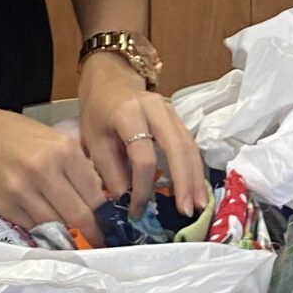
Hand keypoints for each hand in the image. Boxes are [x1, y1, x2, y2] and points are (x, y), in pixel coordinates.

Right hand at [0, 106, 111, 240]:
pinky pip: (34, 228)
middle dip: (93, 232)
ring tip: (78, 239)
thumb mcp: (55, 140)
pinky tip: (51, 231)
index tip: (111, 224)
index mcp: (64, 150)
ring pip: (57, 226)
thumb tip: (98, 200)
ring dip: (69, 236)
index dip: (105, 214)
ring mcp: (23, 191)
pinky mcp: (6, 206)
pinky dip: (45, 232)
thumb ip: (76, 167)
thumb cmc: (17, 134)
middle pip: (79, 215)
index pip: (95, 193)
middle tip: (100, 241)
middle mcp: (45, 171)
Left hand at [77, 52, 207, 217]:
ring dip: (195, 178)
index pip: (143, 156)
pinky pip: (191, 145)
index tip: (136, 210)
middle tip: (187, 211)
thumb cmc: (99, 111)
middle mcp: (156, 109)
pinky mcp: (178, 118)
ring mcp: (172, 111)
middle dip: (184, 182)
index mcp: (129, 113)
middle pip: (177, 148)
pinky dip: (194, 169)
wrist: (110, 80)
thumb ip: (109, 172)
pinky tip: (196, 189)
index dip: (142, 187)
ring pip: (190, 146)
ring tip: (198, 205)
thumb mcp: (93, 141)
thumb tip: (126, 201)